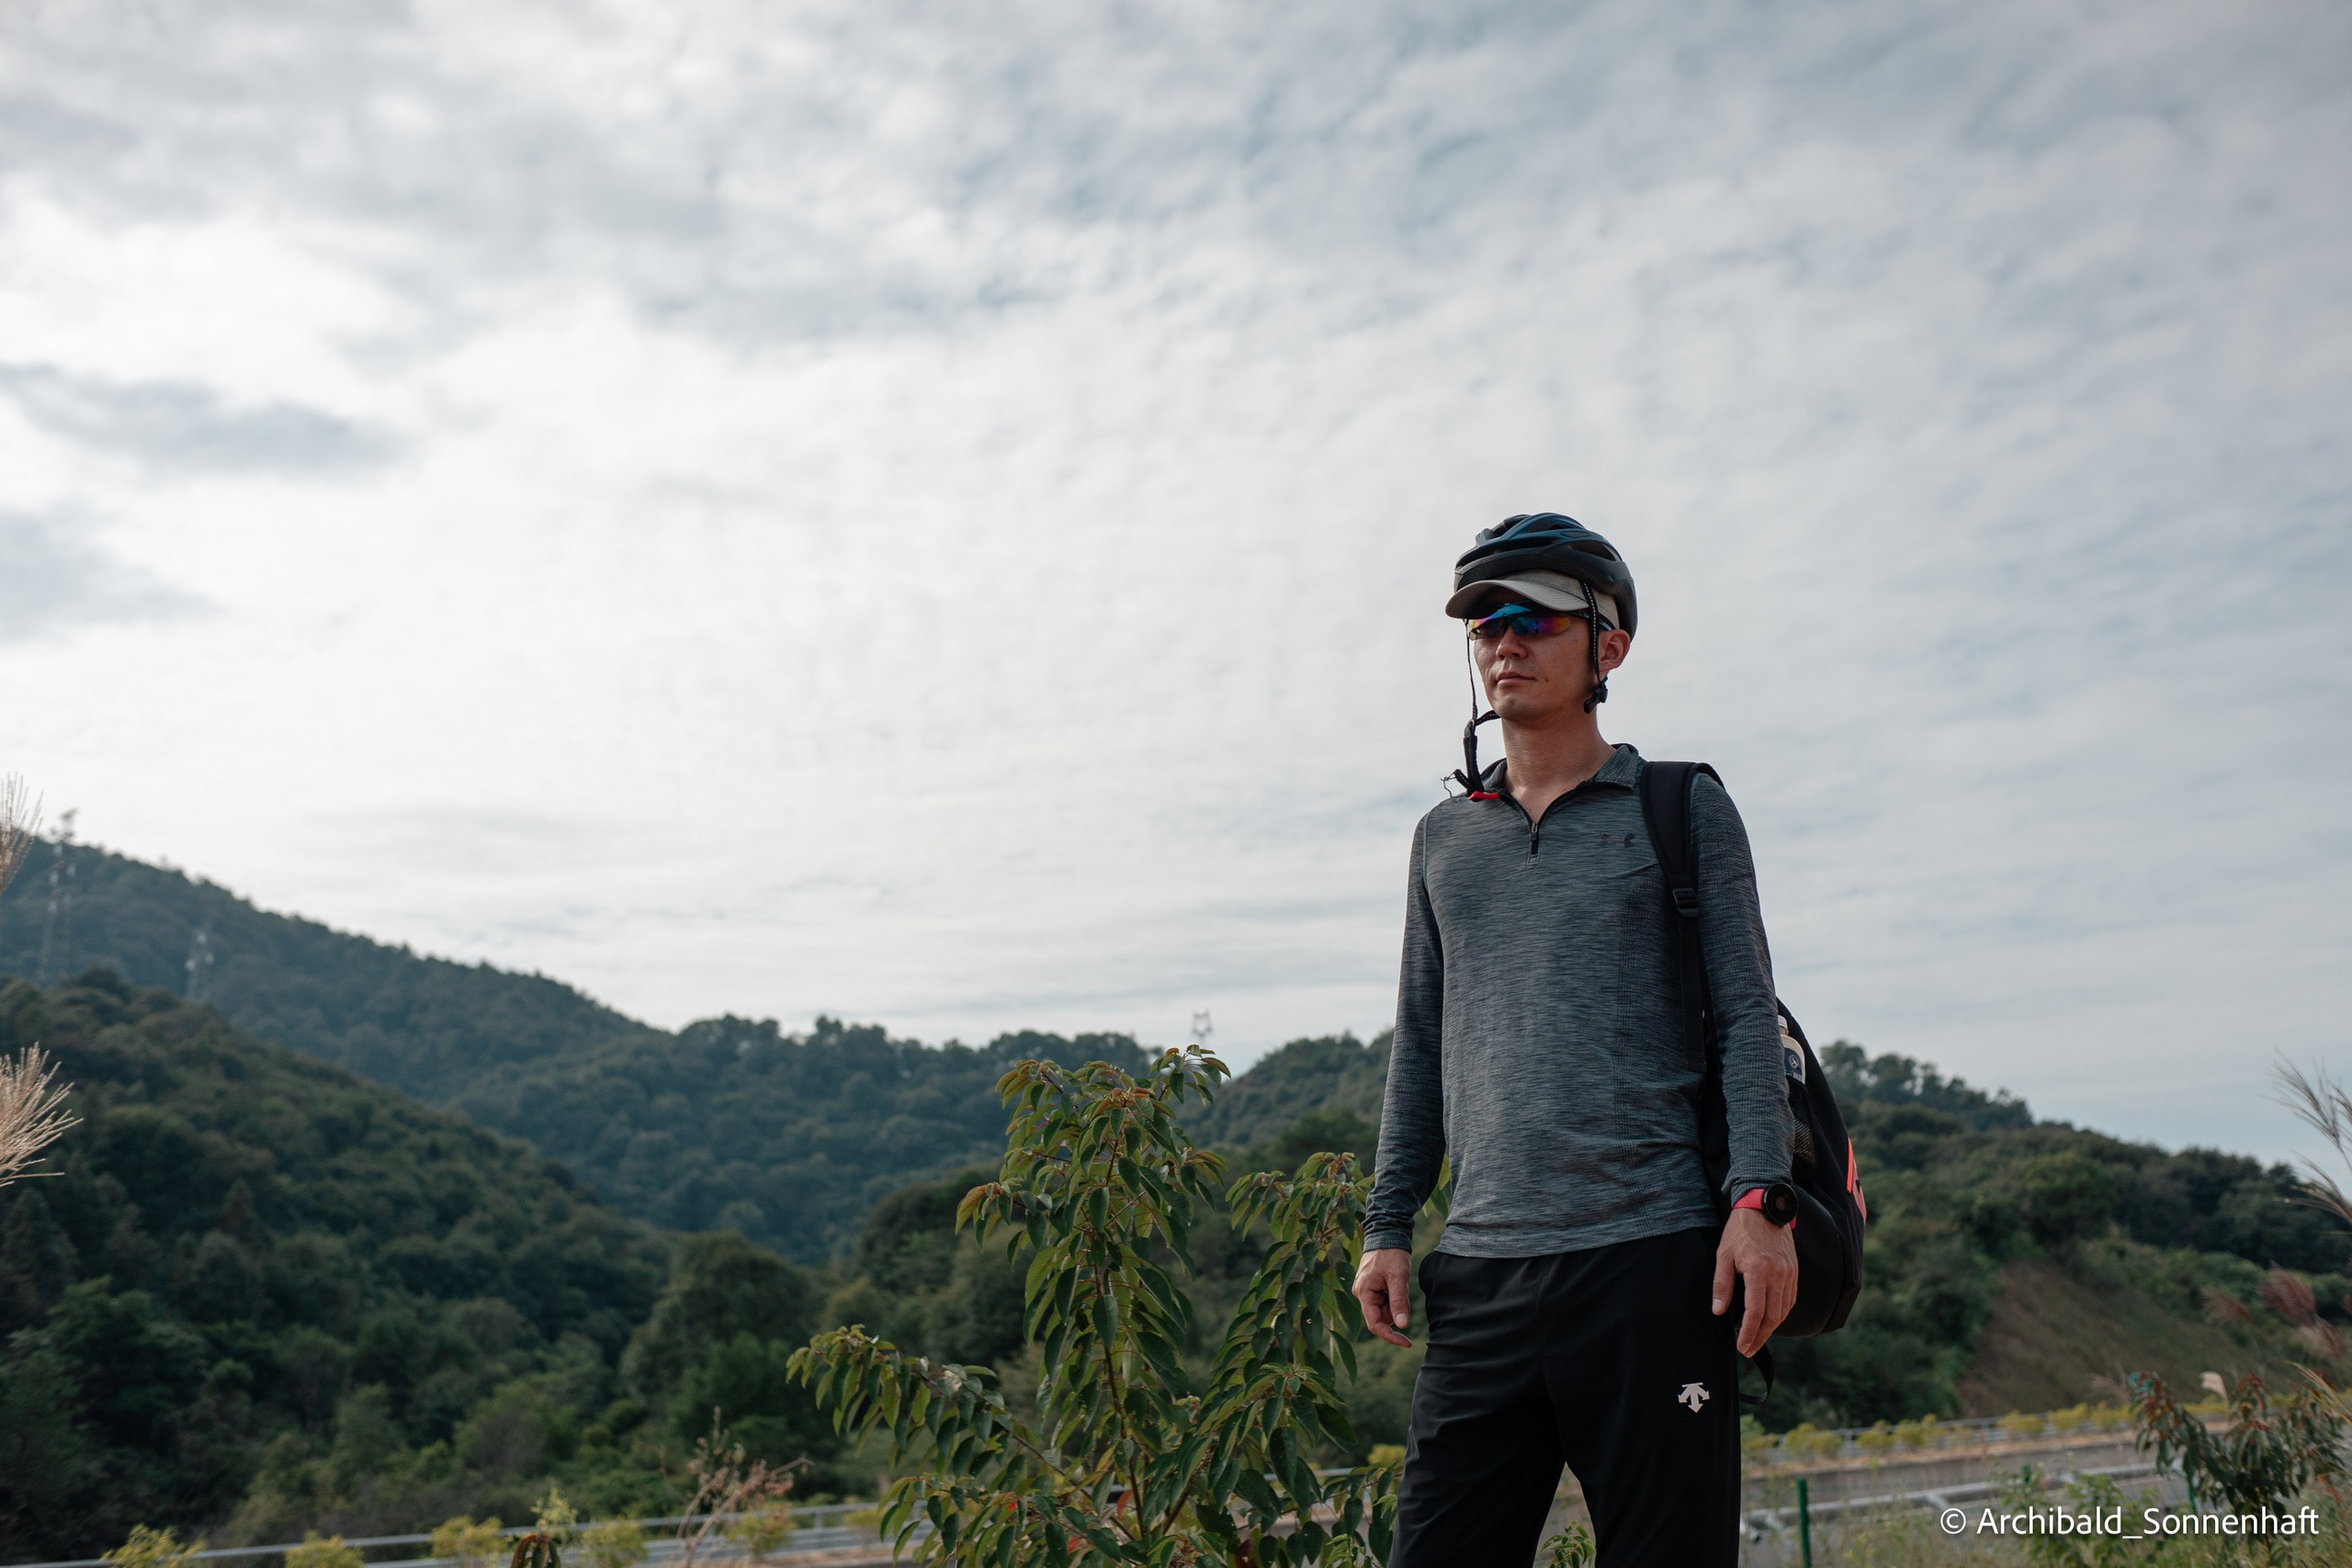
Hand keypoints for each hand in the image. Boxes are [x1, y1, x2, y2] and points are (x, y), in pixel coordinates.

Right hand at [1352, 1247, 1413, 1346]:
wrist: (1387, 1234)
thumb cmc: (1391, 1253)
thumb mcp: (1398, 1277)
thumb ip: (1399, 1302)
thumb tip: (1402, 1326)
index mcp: (1363, 1292)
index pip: (1374, 1324)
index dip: (1390, 1337)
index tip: (1407, 1343)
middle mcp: (1361, 1293)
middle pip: (1380, 1317)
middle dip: (1395, 1311)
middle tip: (1404, 1292)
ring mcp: (1365, 1291)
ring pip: (1384, 1310)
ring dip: (1395, 1304)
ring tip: (1399, 1283)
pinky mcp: (1371, 1287)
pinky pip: (1384, 1301)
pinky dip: (1393, 1297)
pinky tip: (1395, 1282)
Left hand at [1712, 1207, 1797, 1357]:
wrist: (1764, 1209)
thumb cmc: (1740, 1231)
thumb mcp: (1724, 1255)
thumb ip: (1722, 1284)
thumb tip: (1718, 1310)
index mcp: (1758, 1270)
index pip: (1755, 1312)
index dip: (1748, 1333)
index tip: (1742, 1346)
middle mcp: (1778, 1274)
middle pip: (1773, 1317)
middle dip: (1760, 1336)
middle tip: (1749, 1349)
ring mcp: (1789, 1273)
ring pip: (1784, 1310)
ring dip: (1771, 1328)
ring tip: (1757, 1338)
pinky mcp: (1794, 1271)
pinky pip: (1790, 1299)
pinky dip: (1781, 1314)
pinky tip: (1771, 1320)